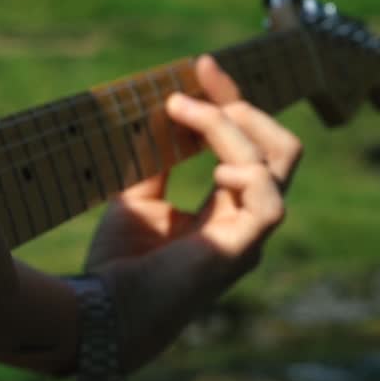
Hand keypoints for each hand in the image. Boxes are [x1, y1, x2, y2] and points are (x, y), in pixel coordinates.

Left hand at [84, 56, 300, 370]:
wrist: (102, 313)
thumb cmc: (119, 266)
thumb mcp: (135, 199)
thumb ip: (154, 161)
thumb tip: (157, 113)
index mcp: (225, 210)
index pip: (247, 145)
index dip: (231, 102)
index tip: (201, 66)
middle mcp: (245, 221)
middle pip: (278, 147)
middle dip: (241, 105)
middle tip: (195, 84)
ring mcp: (248, 237)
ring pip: (277, 162)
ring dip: (230, 127)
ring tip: (182, 113)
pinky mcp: (240, 251)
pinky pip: (270, 204)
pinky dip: (249, 174)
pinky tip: (214, 167)